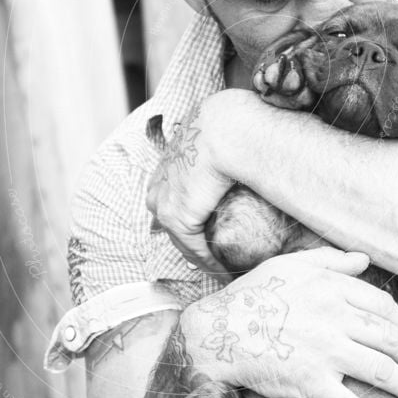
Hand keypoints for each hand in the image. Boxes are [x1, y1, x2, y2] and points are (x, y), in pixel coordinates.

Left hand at [146, 96, 238, 281]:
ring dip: (203, 256)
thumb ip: (216, 146)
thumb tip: (238, 144)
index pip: (170, 198)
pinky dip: (210, 262)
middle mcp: (159, 187)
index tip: (207, 227)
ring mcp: (165, 204)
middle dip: (194, 243)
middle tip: (215, 258)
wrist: (223, 128)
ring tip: (222, 268)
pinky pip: (195, 249)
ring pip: (183, 240)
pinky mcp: (179, 218)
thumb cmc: (225, 126)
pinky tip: (223, 271)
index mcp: (165, 166)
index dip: (190, 216)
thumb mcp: (212, 135)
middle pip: (173, 225)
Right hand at [180, 247, 397, 397]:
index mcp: (332, 289)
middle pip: (390, 338)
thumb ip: (330, 260)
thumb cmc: (252, 294)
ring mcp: (326, 351)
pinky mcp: (313, 382)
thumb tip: (363, 260)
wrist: (219, 330)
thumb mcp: (290, 265)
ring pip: (381, 370)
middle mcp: (336, 318)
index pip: (382, 307)